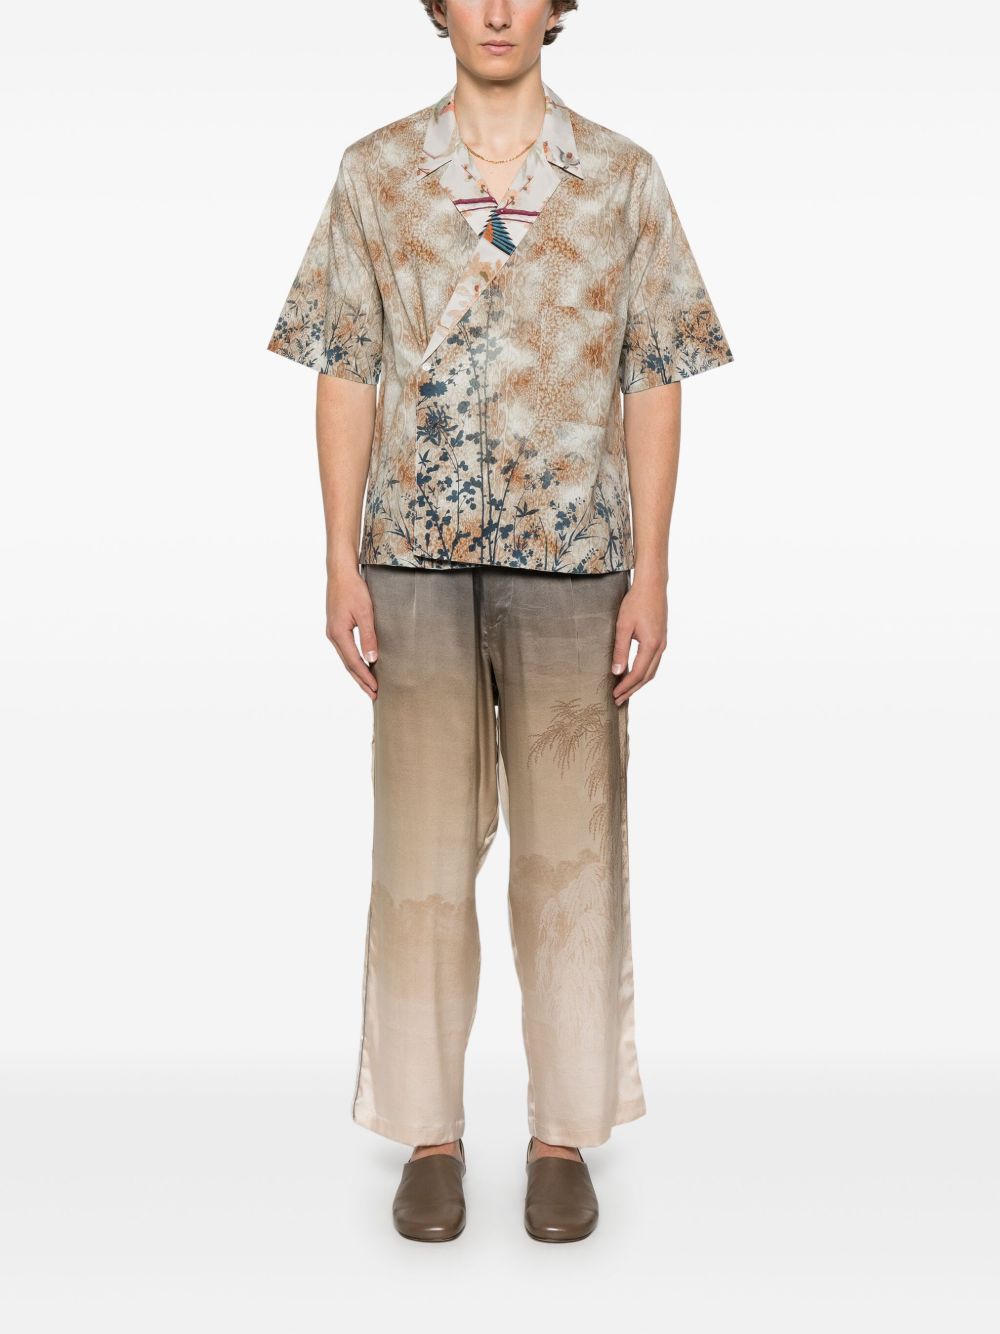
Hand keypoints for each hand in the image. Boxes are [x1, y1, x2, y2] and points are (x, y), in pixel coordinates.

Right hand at [326, 566, 378, 700]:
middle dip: (361, 681)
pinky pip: (345, 650)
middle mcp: (333, 635)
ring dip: (357, 672)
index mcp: (338, 634)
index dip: (365, 677)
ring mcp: (333, 632)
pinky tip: (362, 665)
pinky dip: (354, 661)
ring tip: (369, 685)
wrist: (340, 572)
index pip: (354, 662)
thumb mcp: (365, 613)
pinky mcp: (336, 627)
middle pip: (348, 664)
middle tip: (373, 695)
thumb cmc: (354, 589)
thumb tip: (372, 659)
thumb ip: (369, 636)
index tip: (376, 689)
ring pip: (346, 658)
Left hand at [610, 576, 667, 705]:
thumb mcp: (623, 627)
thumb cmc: (636, 602)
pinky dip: (644, 672)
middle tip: (618, 699)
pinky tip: (635, 673)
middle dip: (632, 689)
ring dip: (639, 682)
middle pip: (647, 676)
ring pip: (652, 670)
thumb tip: (617, 672)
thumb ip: (620, 650)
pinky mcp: (661, 638)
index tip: (615, 695)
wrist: (652, 586)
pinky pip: (654, 662)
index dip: (626, 687)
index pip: (638, 674)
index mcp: (651, 645)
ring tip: (625, 690)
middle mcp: (660, 647)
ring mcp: (662, 643)